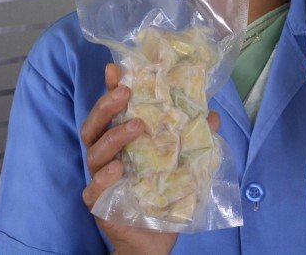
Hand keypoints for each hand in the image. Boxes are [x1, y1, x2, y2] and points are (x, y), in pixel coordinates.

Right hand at [80, 63, 219, 254]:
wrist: (154, 239)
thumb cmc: (164, 194)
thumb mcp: (185, 164)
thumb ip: (194, 139)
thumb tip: (212, 116)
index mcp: (122, 140)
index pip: (112, 109)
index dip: (111, 87)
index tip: (115, 68)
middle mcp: (107, 155)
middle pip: (94, 124)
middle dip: (106, 105)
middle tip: (125, 93)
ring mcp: (100, 178)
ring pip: (94, 151)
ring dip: (113, 136)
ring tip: (135, 127)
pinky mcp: (99, 203)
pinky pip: (93, 188)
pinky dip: (103, 178)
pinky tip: (117, 170)